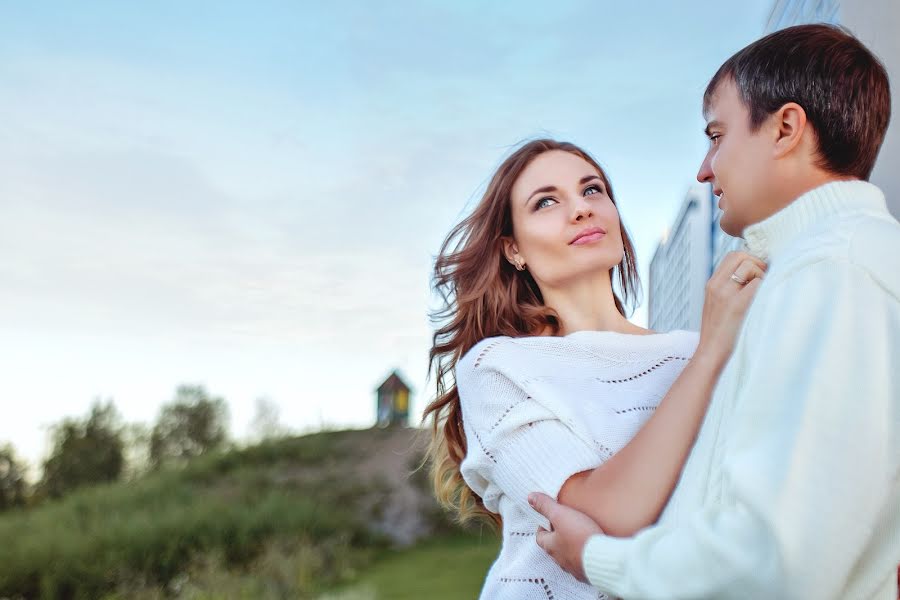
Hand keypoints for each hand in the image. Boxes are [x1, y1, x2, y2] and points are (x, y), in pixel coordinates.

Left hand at [529, 492, 603, 582]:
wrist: (604, 560)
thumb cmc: (580, 537)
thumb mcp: (560, 515)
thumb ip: (545, 506)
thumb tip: (530, 497)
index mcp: (550, 546)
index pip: (540, 536)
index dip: (543, 526)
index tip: (549, 518)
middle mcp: (560, 560)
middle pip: (554, 547)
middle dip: (557, 537)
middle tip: (564, 525)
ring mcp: (574, 568)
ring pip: (568, 557)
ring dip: (571, 547)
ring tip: (579, 536)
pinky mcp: (588, 573)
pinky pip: (583, 564)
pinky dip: (584, 556)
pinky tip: (592, 550)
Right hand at [697, 251, 766, 372]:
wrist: (712, 355)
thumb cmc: (722, 334)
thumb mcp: (719, 305)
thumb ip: (731, 288)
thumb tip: (758, 272)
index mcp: (712, 284)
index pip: (734, 256)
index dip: (750, 260)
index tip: (757, 277)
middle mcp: (716, 285)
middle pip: (743, 256)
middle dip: (758, 264)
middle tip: (763, 283)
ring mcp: (725, 294)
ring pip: (751, 266)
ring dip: (763, 276)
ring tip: (762, 295)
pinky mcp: (737, 305)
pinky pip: (759, 283)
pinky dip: (767, 288)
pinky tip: (766, 302)